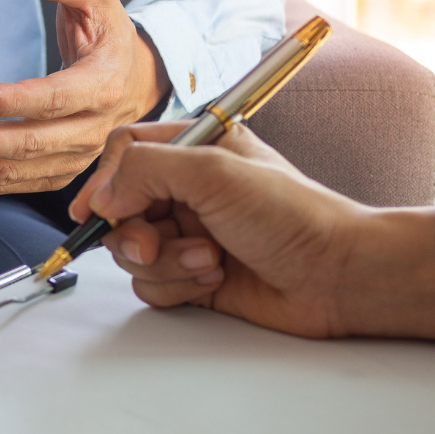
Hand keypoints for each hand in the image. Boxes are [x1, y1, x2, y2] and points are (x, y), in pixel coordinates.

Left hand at [0, 0, 167, 194]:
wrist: (136, 78)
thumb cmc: (108, 33)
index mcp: (104, 84)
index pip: (56, 100)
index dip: (14, 102)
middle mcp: (94, 129)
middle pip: (33, 145)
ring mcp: (78, 156)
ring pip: (20, 173)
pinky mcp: (62, 171)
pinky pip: (18, 184)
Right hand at [69, 123, 434, 341]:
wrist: (336, 275)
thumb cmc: (293, 215)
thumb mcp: (214, 172)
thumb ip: (146, 169)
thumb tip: (101, 195)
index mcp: (195, 147)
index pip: (125, 152)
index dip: (106, 181)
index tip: (98, 209)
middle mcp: (188, 189)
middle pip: (120, 208)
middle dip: (134, 232)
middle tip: (155, 243)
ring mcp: (189, 233)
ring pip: (132, 252)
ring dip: (164, 262)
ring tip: (209, 260)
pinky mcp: (194, 275)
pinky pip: (151, 284)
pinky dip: (176, 286)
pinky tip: (215, 278)